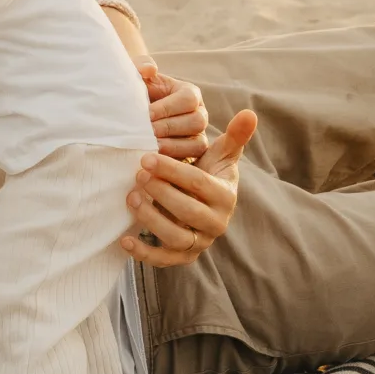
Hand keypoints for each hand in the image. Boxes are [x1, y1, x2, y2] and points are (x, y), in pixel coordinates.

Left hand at [121, 110, 257, 267]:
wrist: (204, 201)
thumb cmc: (209, 172)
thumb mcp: (221, 154)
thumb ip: (234, 136)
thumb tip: (250, 113)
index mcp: (225, 196)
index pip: (199, 184)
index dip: (173, 170)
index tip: (147, 157)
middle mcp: (216, 223)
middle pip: (188, 211)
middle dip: (161, 193)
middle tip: (137, 174)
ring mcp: (200, 242)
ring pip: (176, 238)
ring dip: (151, 220)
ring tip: (131, 198)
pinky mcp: (183, 257)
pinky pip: (163, 260)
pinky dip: (144, 254)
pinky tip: (125, 240)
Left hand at [141, 66, 208, 161]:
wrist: (133, 114)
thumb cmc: (138, 94)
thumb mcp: (137, 78)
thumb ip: (141, 66)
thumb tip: (150, 69)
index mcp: (190, 93)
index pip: (187, 99)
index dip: (167, 107)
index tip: (146, 115)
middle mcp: (200, 114)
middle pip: (196, 121)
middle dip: (169, 128)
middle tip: (146, 133)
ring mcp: (199, 135)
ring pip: (197, 143)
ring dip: (172, 146)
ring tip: (149, 148)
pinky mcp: (193, 155)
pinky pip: (191, 160)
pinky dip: (173, 160)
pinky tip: (154, 160)